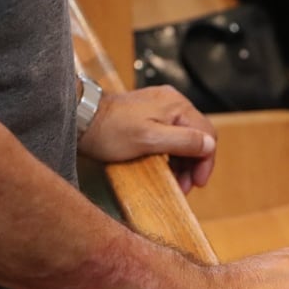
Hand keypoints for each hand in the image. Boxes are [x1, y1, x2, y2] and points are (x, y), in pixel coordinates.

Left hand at [78, 86, 215, 192]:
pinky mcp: (150, 114)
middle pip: (197, 136)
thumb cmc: (110, 130)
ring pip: (185, 136)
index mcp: (177, 106)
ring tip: (175, 180)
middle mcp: (173, 102)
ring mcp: (162, 106)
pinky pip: (171, 134)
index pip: (207, 134)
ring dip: (183, 160)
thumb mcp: (149, 140)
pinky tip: (165, 166)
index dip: (206, 161)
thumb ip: (183, 141)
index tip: (198, 182)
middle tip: (185, 186)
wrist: (79, 119)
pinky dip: (172, 152)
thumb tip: (209, 145)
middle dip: (194, 163)